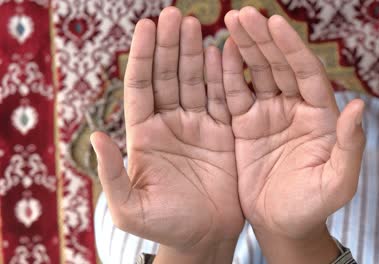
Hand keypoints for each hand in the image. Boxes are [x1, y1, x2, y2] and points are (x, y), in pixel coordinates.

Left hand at [90, 7, 242, 261]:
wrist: (204, 238)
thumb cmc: (164, 226)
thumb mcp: (130, 208)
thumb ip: (113, 174)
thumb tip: (97, 137)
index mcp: (144, 136)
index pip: (141, 87)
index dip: (142, 57)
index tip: (146, 26)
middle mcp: (170, 124)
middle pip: (168, 76)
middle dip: (169, 45)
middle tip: (173, 14)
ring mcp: (198, 126)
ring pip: (195, 81)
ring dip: (193, 52)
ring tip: (193, 23)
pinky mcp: (224, 133)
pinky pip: (223, 98)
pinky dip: (222, 75)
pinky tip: (219, 51)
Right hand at [223, 6, 364, 257]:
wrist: (282, 225)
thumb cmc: (313, 206)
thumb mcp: (337, 182)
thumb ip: (349, 147)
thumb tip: (359, 107)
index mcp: (320, 116)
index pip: (307, 73)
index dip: (292, 48)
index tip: (276, 23)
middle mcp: (295, 108)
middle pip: (279, 66)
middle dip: (263, 39)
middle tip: (244, 14)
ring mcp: (268, 114)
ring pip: (256, 73)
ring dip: (245, 47)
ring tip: (231, 21)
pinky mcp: (245, 125)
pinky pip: (235, 95)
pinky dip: (227, 75)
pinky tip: (219, 53)